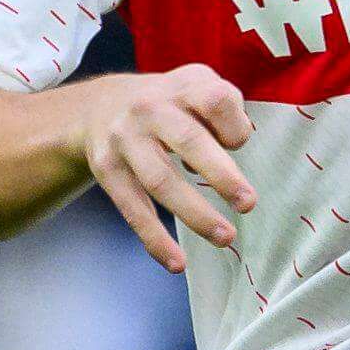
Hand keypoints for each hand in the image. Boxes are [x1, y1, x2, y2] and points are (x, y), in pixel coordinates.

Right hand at [81, 63, 258, 272]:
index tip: (239, 144)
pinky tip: (176, 263)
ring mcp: (125, 140)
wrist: (101, 106)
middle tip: (248, 204)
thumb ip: (225, 108)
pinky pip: (133, 209)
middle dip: (221, 175)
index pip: (216, 101)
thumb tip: (238, 143)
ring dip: (195, 214)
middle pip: (189, 141)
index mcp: (182, 87)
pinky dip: (155, 239)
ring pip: (161, 181)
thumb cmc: (171, 103)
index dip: (235, 126)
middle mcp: (150, 109)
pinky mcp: (108, 170)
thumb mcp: (197, 86)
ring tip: (226, 237)